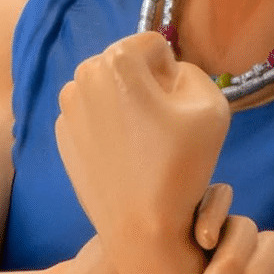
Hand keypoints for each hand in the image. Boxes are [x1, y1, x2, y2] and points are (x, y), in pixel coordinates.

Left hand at [56, 32, 230, 260]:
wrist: (142, 228)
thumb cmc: (181, 167)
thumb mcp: (212, 105)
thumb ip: (192, 70)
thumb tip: (165, 74)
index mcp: (114, 62)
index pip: (154, 45)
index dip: (174, 75)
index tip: (176, 111)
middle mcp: (81, 78)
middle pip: (127, 65)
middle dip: (146, 86)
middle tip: (162, 128)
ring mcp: (66, 110)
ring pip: (108, 90)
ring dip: (127, 105)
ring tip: (143, 143)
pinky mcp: (62, 137)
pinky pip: (93, 117)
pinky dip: (110, 128)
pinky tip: (124, 158)